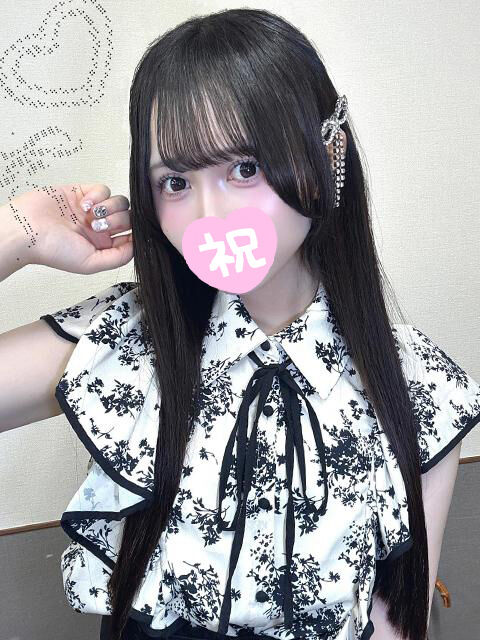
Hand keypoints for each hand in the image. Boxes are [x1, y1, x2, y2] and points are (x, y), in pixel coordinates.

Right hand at [4, 183, 132, 273]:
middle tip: (97, 226)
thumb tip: (138, 246)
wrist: (27, 229)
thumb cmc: (53, 250)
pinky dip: (97, 195)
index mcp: (103, 246)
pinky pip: (103, 188)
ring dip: (108, 208)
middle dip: (117, 221)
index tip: (127, 233)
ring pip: (119, 201)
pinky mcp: (83, 192)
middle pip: (128, 217)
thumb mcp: (91, 264)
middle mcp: (100, 228)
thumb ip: (117, 257)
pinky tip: (83, 204)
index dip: (134, 233)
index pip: (131, 236)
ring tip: (89, 216)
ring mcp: (93, 210)